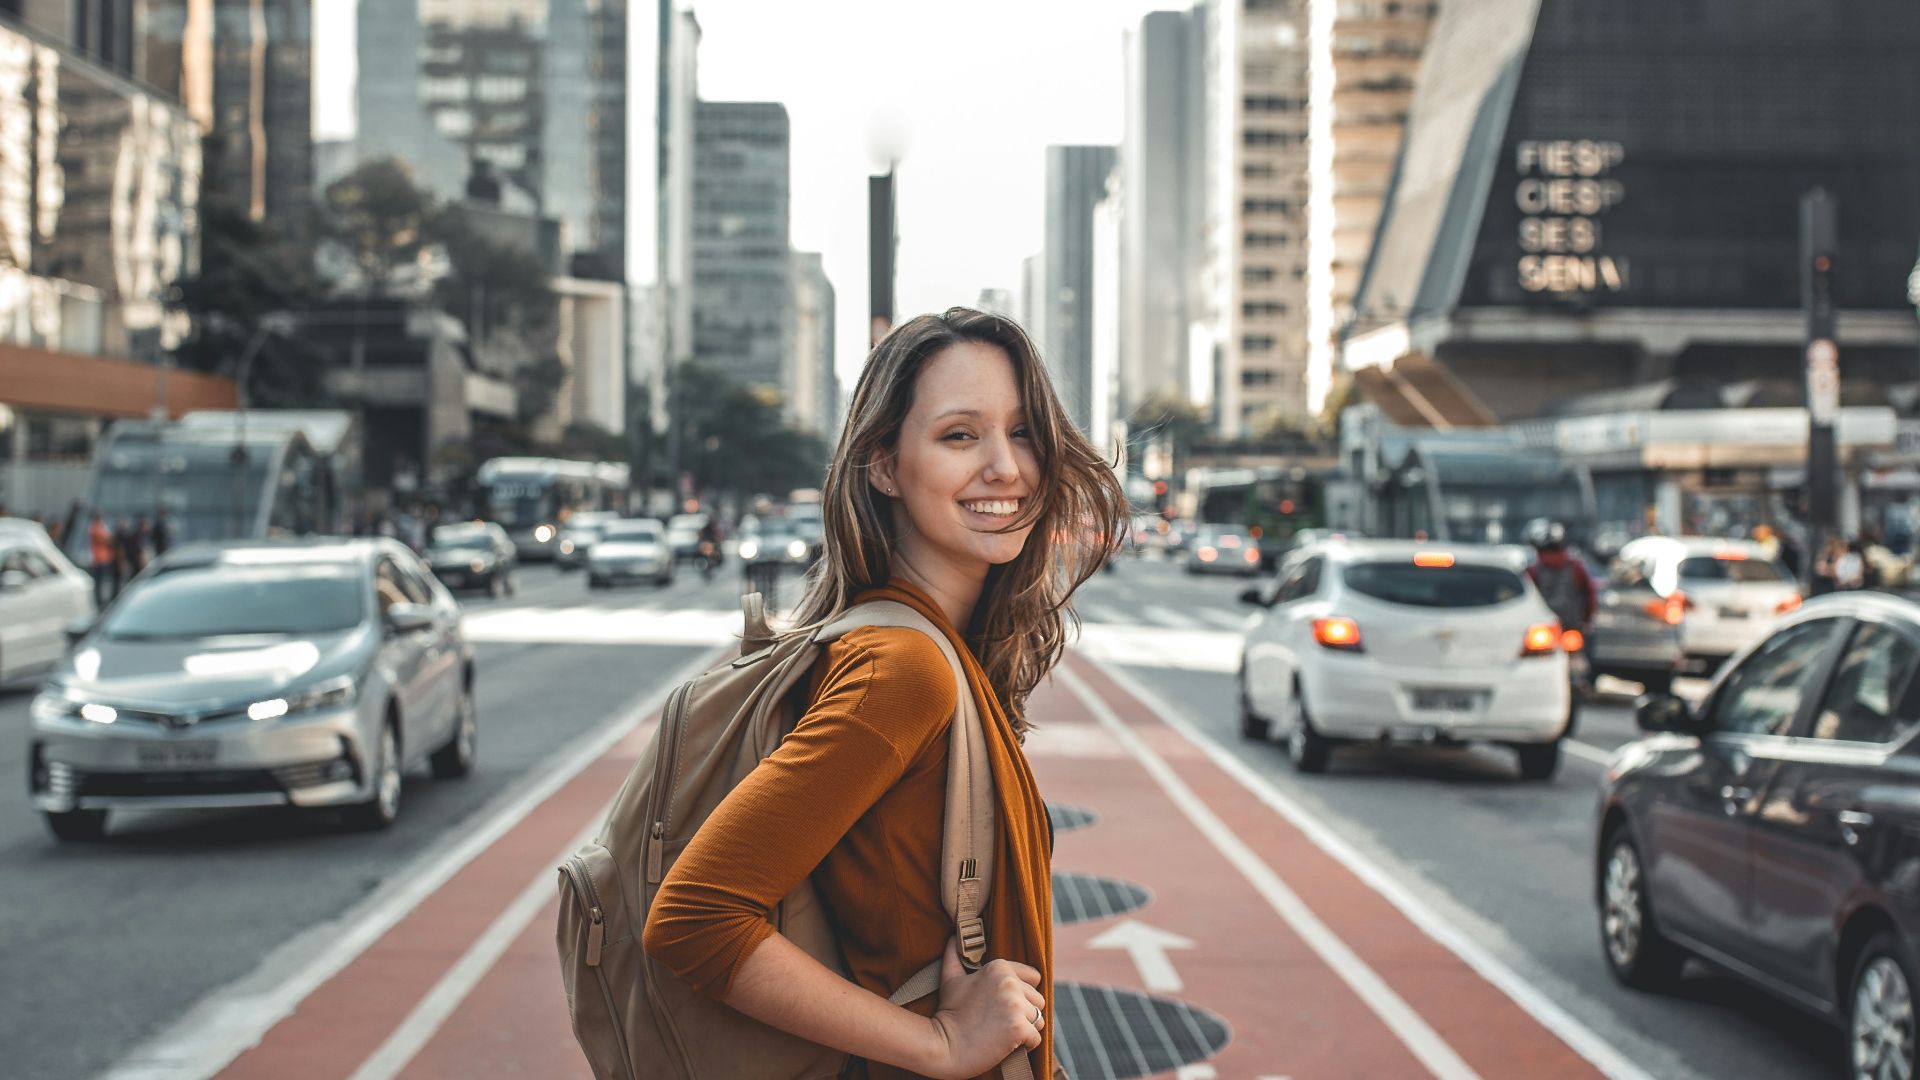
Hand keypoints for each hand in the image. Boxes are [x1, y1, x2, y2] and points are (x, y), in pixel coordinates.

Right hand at [920, 938, 1043, 1078]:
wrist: (943, 1046)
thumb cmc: (948, 1013)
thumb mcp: (950, 979)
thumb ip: (955, 956)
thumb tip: (953, 938)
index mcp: (999, 968)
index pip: (1034, 978)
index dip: (1022, 993)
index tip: (1004, 1004)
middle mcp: (1010, 983)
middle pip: (1038, 1000)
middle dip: (1025, 1013)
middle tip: (1001, 1022)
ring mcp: (1015, 1006)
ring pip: (1040, 1019)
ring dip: (1026, 1029)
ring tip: (1004, 1033)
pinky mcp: (1019, 1028)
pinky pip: (1036, 1038)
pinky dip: (1025, 1045)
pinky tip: (1006, 1044)